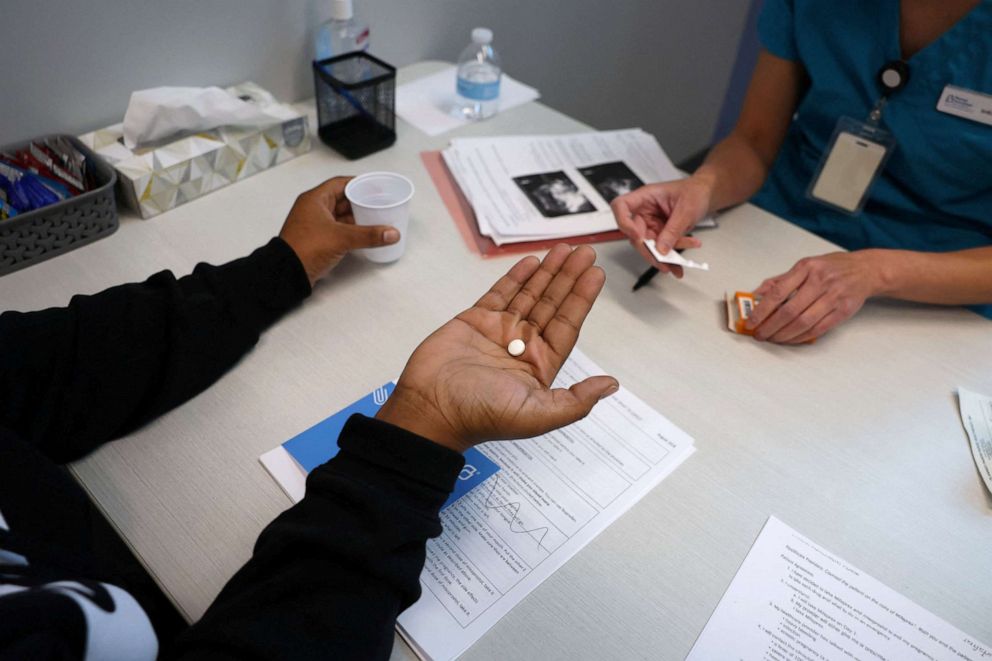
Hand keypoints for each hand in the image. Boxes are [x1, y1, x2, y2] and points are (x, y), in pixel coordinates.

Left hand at [279, 177, 399, 285]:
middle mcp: (313, 209)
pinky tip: (363, 234)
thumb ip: (369, 235)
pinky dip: (350, 230)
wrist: (288, 273)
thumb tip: (392, 233)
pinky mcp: (317, 239)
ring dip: (356, 217)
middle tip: (379, 203)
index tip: (375, 186)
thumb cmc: (308, 247)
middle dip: (360, 201)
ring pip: (340, 215)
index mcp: (314, 199)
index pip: (340, 183)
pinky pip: (337, 229)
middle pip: (341, 199)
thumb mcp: (341, 238)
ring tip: (375, 218)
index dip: (358, 183)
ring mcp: (314, 224)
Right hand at [376, 244, 618, 452]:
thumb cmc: (482, 416)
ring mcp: (498, 332)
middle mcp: (522, 346)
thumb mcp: (538, 415)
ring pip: (528, 295)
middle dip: (568, 278)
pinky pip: (499, 293)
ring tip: (563, 250)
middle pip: (551, 304)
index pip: (567, 325)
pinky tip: (531, 262)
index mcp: (540, 366)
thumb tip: (611, 385)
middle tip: (585, 252)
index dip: (582, 299)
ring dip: (546, 272)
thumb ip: (577, 400)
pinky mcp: (474, 321)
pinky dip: (515, 277)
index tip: (595, 274)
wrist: (432, 409)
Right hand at [610, 178, 706, 277]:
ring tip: (677, 263)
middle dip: (649, 250)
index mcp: (645, 197)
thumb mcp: (686, 209)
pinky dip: (670, 257)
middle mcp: (644, 211)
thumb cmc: (694, 191)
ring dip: (663, 257)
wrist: (704, 195)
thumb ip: (673, 229)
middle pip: (634, 234)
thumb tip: (661, 248)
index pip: (621, 206)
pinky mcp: (659, 234)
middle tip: (662, 261)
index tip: (637, 236)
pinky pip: (660, 248)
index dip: (624, 222)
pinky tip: (678, 263)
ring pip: (648, 246)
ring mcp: (650, 223)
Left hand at [747, 251, 881, 343]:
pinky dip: (801, 337)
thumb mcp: (805, 266)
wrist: (866, 270)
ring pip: (804, 322)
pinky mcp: (844, 310)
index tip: (751, 322)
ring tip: (773, 338)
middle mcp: (820, 281)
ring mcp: (834, 296)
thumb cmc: (831, 268)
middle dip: (771, 327)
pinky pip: (818, 329)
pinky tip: (791, 339)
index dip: (761, 310)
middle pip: (790, 311)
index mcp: (806, 268)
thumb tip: (755, 295)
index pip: (778, 292)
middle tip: (760, 334)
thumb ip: (780, 281)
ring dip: (784, 335)